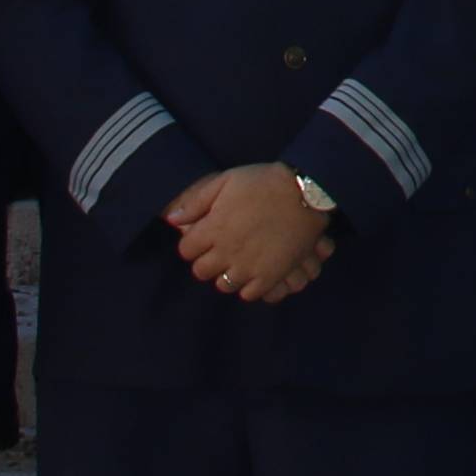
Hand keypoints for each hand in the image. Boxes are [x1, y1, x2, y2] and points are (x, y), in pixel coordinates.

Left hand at [166, 163, 332, 303]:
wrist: (304, 192)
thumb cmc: (263, 182)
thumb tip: (171, 219)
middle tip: (218, 251)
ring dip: (226, 274)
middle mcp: (227, 251)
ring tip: (236, 262)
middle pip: (201, 271)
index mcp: (213, 228)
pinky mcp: (270, 276)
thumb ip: (195, 201)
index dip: (192, 243)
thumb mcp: (225, 181)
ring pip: (223, 285)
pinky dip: (248, 286)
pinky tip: (253, 272)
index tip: (202, 238)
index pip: (186, 250)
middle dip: (206, 261)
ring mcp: (248, 266)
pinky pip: (249, 294)